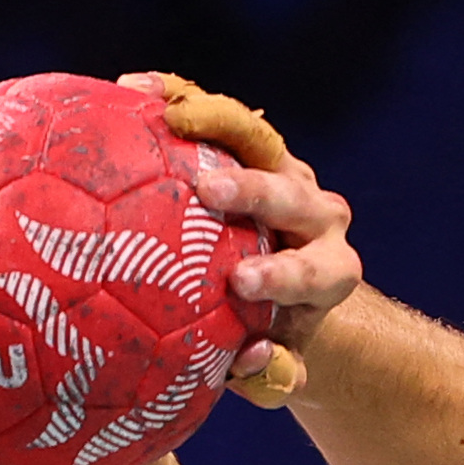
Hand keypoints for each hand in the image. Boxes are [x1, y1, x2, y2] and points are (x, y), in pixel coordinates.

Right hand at [131, 72, 361, 398]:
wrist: (286, 289)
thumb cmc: (270, 336)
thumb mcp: (276, 366)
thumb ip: (268, 373)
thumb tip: (248, 363)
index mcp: (330, 272)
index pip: (316, 272)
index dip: (283, 276)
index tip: (240, 283)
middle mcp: (317, 215)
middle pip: (292, 195)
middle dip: (253, 191)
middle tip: (209, 192)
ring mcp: (286, 173)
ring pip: (258, 138)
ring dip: (215, 121)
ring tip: (165, 114)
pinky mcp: (254, 147)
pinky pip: (218, 117)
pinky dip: (180, 99)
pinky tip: (132, 91)